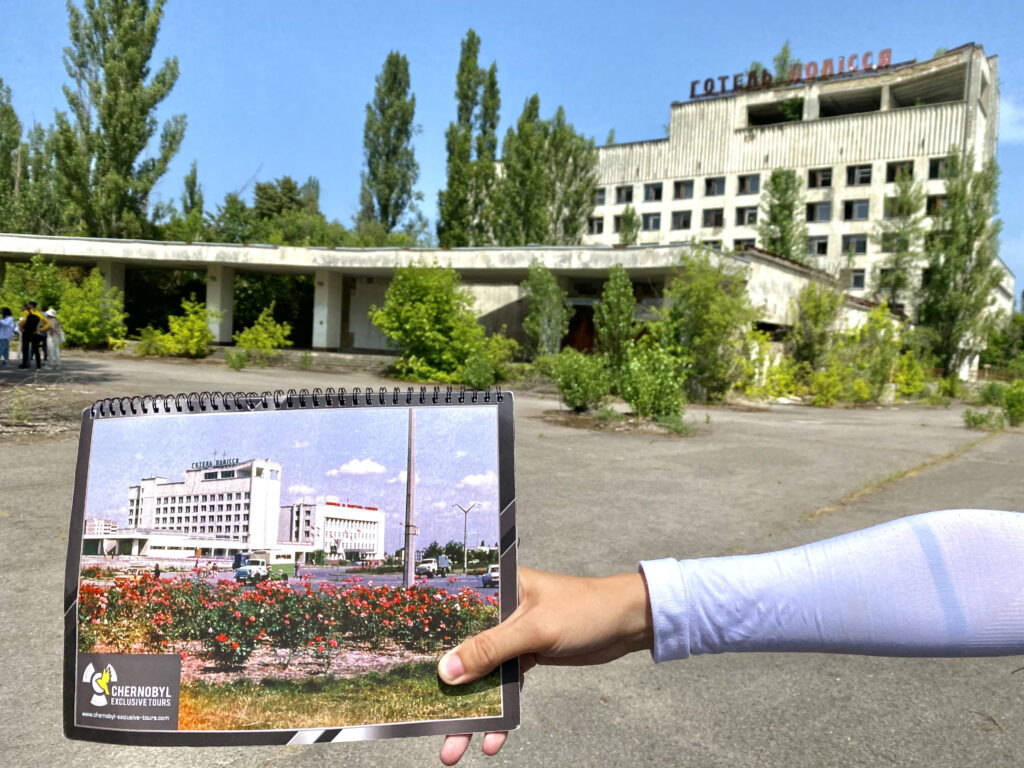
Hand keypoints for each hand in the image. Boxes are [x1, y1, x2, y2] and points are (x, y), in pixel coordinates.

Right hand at [437, 566, 652, 764]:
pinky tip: (493, 738)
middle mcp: (500, 610)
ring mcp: (513, 635)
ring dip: (472, 711)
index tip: (408, 676)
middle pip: (464, 652)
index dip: (431, 643)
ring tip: (455, 747)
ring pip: (483, 676)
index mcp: (498, 588)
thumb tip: (447, 672)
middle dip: (450, 693)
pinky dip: (499, 712)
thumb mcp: (534, 630)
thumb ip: (491, 649)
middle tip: (431, 727)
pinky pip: (504, 687)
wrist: (627, 623)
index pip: (454, 614)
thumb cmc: (584, 610)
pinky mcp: (527, 656)